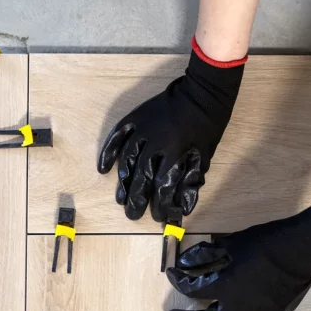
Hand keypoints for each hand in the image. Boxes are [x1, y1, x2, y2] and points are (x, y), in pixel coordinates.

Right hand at [97, 39, 244, 221]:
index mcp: (175, 152)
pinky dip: (108, 152)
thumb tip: (184, 207)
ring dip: (123, 182)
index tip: (159, 217)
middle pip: (141, 177)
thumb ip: (191, 181)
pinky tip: (103, 169)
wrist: (202, 93)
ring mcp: (143, 129)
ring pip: (127, 160)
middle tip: (132, 215)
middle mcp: (155, 142)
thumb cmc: (207, 127)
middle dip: (136, 199)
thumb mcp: (204, 156)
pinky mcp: (136, 118)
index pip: (162, 186)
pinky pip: (118, 136)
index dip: (160, 205)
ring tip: (120, 199)